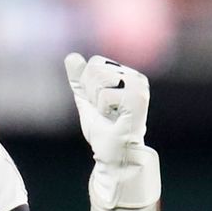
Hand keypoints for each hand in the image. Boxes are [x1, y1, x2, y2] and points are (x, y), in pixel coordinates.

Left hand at [64, 53, 158, 208]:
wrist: (114, 154)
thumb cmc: (103, 129)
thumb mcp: (86, 100)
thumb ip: (79, 79)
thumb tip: (71, 56)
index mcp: (126, 75)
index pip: (95, 62)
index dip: (89, 86)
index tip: (99, 104)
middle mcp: (136, 78)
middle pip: (95, 68)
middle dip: (92, 93)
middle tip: (105, 111)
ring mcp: (139, 87)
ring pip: (100, 78)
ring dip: (98, 102)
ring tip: (110, 115)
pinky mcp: (138, 99)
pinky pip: (105, 94)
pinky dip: (104, 109)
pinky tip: (116, 118)